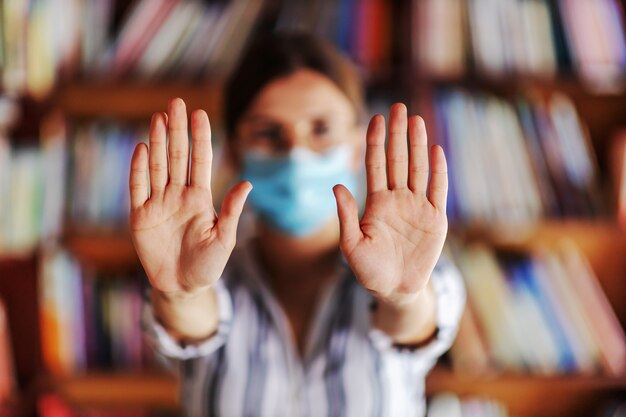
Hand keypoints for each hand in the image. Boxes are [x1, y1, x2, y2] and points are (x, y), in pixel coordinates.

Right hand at [129, 98, 251, 297]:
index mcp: (200, 198)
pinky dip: (139, 170)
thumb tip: (248, 182)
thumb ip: (232, 211)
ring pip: (158, 166)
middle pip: (178, 156)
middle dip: (178, 130)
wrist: (182, 287)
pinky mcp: (141, 217)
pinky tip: (142, 148)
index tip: (200, 113)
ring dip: (158, 142)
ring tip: (158, 117)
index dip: (200, 138)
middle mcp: (179, 195)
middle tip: (176, 102)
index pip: (200, 161)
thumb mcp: (225, 239)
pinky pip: (138, 189)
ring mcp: (159, 204)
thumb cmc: (208, 265)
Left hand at [333, 103, 447, 305]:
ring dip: (417, 144)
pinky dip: (438, 170)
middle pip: (397, 160)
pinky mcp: (435, 219)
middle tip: (398, 107)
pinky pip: (438, 189)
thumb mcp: (351, 245)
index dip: (375, 142)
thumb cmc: (369, 271)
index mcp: (376, 203)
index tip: (375, 118)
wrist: (396, 290)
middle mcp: (397, 199)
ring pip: (417, 168)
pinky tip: (436, 150)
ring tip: (416, 120)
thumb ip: (345, 216)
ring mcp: (417, 206)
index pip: (375, 165)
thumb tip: (336, 184)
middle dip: (397, 134)